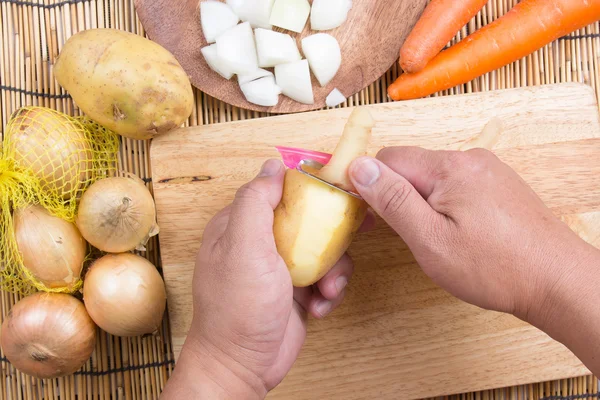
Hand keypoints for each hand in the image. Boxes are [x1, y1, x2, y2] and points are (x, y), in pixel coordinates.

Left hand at [162, 159, 371, 398]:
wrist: (243, 366)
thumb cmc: (238, 308)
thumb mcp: (244, 247)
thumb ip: (256, 202)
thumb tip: (273, 166)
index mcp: (241, 224)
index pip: (280, 189)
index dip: (311, 188)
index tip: (339, 193)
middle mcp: (261, 241)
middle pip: (309, 219)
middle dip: (330, 235)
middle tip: (344, 246)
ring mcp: (280, 267)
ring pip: (324, 249)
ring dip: (334, 270)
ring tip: (326, 290)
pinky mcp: (296, 290)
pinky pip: (326, 278)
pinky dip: (329, 292)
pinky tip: (318, 308)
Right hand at [348, 147, 597, 322]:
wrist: (557, 281)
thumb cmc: (495, 267)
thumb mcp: (430, 240)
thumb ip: (392, 200)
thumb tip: (359, 166)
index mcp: (449, 168)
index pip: (388, 159)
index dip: (369, 184)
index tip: (368, 215)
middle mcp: (470, 159)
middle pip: (411, 166)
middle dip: (397, 195)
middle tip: (403, 233)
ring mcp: (488, 170)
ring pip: (433, 177)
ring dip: (420, 201)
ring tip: (434, 237)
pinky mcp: (499, 184)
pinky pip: (456, 184)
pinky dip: (444, 203)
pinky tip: (457, 232)